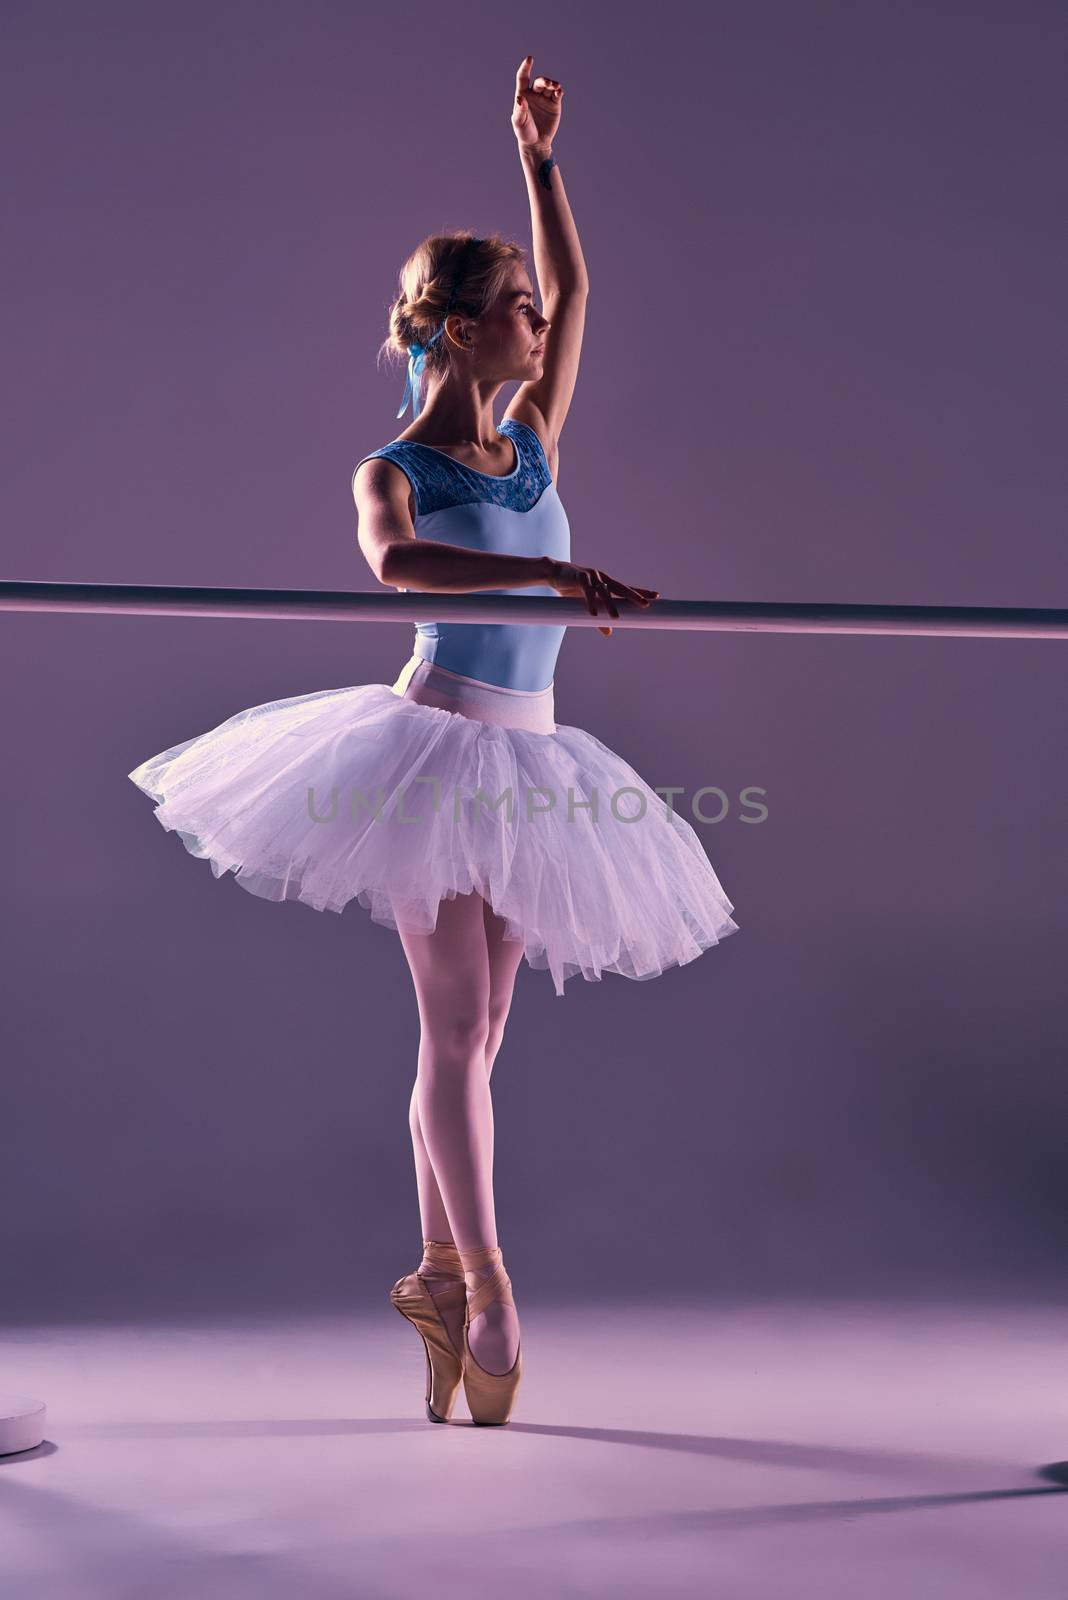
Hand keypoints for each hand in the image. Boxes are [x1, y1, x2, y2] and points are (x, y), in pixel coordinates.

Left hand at [511, 54, 562, 149]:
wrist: (537, 143)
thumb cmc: (524, 132)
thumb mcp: (519, 123)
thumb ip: (519, 111)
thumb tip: (520, 98)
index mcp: (523, 94)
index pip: (523, 77)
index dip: (526, 67)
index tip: (530, 59)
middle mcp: (534, 94)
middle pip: (539, 81)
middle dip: (544, 81)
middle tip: (549, 85)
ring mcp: (545, 98)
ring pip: (549, 86)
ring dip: (553, 84)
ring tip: (556, 88)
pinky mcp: (554, 104)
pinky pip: (557, 94)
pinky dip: (559, 91)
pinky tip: (559, 92)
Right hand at [543, 559, 659, 637]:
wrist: (553, 573)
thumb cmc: (572, 588)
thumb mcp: (587, 605)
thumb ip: (599, 617)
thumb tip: (609, 633)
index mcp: (607, 584)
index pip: (626, 589)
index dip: (640, 592)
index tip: (656, 596)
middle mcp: (603, 579)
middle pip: (621, 588)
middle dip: (634, 596)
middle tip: (646, 604)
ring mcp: (592, 577)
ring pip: (604, 592)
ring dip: (610, 605)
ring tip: (616, 617)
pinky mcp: (580, 577)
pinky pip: (587, 592)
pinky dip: (591, 602)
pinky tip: (593, 613)